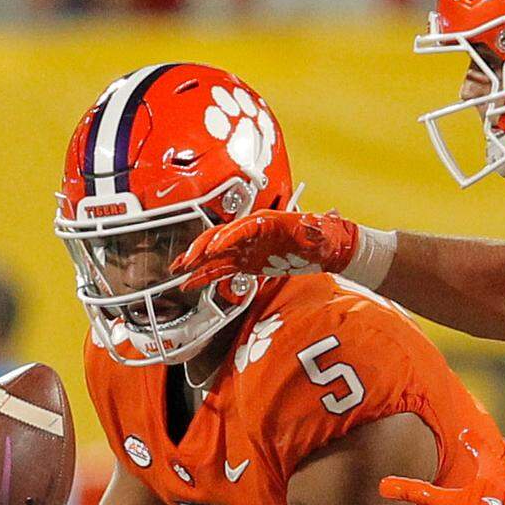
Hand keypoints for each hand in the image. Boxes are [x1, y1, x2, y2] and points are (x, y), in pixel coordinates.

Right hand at [170, 209, 358, 290]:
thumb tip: (316, 225)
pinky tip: (192, 283)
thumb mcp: (318, 232)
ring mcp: (246, 248)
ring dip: (196, 263)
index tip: (213, 249)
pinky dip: (205, 276)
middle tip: (186, 262)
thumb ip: (313, 231)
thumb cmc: (322, 234)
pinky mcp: (246, 262)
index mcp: (266, 221)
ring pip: (214, 255)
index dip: (225, 239)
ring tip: (178, 272)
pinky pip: (221, 269)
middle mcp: (251, 233)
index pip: (239, 228)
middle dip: (200, 250)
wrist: (327, 247)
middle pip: (219, 238)